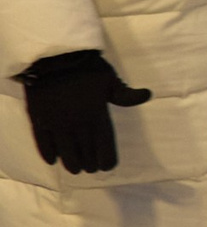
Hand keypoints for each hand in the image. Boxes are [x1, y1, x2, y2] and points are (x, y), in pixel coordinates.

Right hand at [17, 50, 149, 174]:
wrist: (54, 57)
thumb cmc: (87, 67)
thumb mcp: (110, 79)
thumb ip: (126, 94)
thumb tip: (148, 96)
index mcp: (98, 116)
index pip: (104, 146)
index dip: (107, 160)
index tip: (107, 166)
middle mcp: (77, 124)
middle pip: (85, 153)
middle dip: (90, 163)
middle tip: (91, 168)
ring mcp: (56, 123)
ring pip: (65, 152)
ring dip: (71, 163)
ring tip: (75, 168)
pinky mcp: (38, 119)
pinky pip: (42, 142)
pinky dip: (48, 153)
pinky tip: (52, 161)